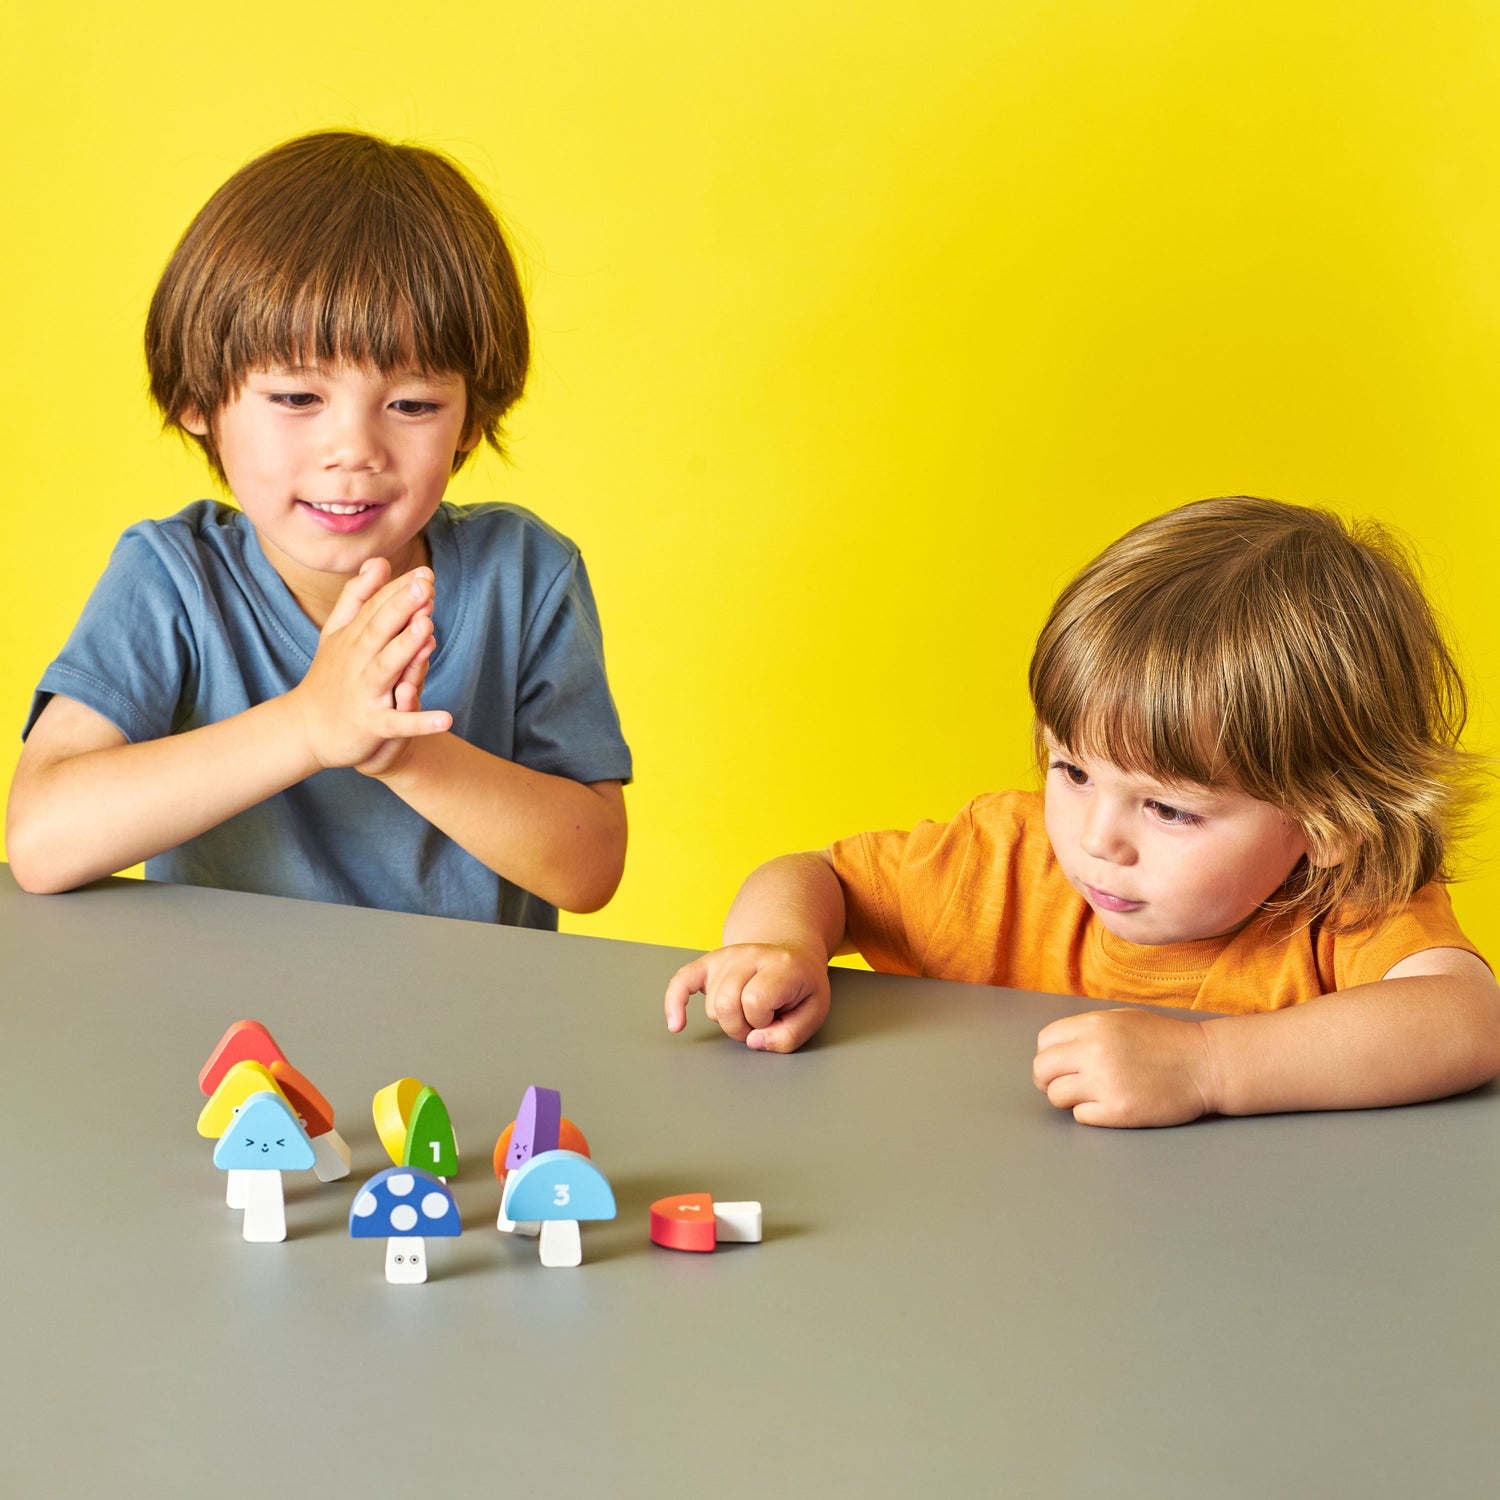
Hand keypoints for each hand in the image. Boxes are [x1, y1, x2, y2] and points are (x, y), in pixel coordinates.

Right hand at [288, 559, 451, 772]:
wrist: (304, 729)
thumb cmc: (330, 675)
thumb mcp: (338, 632)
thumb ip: (358, 596)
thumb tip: (378, 561)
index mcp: (351, 638)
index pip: (376, 608)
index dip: (398, 590)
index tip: (423, 573)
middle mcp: (356, 661)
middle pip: (379, 630)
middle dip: (400, 608)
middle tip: (425, 587)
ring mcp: (364, 693)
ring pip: (386, 667)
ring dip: (406, 648)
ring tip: (429, 628)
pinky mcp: (372, 725)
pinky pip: (397, 724)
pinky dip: (420, 722)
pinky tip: (446, 719)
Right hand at [664, 944, 831, 1052]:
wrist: (790, 954)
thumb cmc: (801, 987)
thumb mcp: (815, 1013)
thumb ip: (790, 1036)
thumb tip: (753, 1042)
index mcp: (782, 965)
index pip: (755, 1000)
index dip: (763, 1021)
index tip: (776, 1017)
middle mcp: (751, 954)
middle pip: (725, 1004)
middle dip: (741, 1028)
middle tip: (759, 1023)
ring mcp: (727, 955)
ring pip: (711, 1006)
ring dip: (727, 1020)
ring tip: (747, 1011)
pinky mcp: (709, 961)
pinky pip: (680, 981)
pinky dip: (674, 1004)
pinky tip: (676, 1024)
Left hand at [1032, 1008, 1219, 1126]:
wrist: (1205, 1065)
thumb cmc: (1166, 1040)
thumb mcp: (1122, 1018)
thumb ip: (1089, 1029)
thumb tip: (1059, 1047)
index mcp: (1093, 1026)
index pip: (1045, 1041)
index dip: (1049, 1055)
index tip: (1059, 1064)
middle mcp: (1093, 1052)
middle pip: (1042, 1070)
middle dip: (1048, 1080)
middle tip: (1064, 1085)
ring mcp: (1104, 1082)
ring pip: (1056, 1096)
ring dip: (1068, 1098)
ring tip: (1089, 1095)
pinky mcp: (1118, 1111)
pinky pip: (1081, 1116)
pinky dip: (1089, 1113)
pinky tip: (1108, 1105)